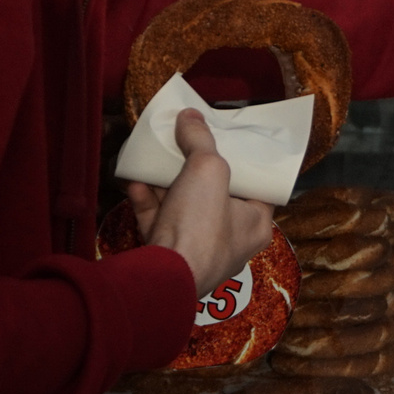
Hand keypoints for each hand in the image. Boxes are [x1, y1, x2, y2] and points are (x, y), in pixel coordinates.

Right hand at [126, 110, 276, 297]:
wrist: (160, 277)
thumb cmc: (200, 228)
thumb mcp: (207, 169)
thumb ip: (201, 140)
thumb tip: (190, 115)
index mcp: (254, 225)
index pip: (257, 187)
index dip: (244, 163)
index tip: (228, 142)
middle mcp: (229, 241)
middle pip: (215, 195)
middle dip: (196, 169)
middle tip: (186, 144)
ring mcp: (196, 251)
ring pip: (183, 208)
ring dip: (167, 182)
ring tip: (157, 157)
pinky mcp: (168, 257)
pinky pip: (159, 223)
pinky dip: (148, 202)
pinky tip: (135, 181)